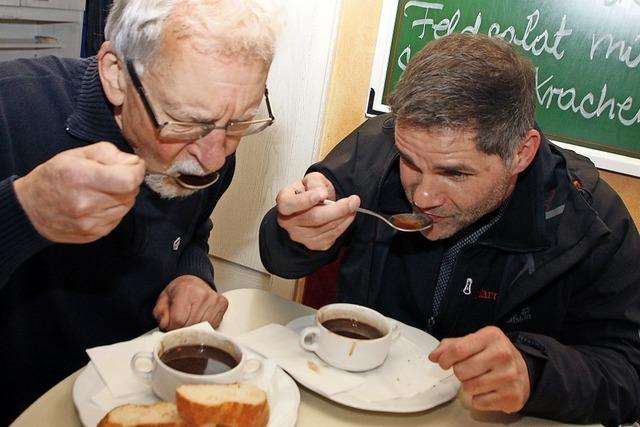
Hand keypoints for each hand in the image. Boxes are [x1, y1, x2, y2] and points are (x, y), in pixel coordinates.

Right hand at [13, 142, 144, 243]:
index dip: (137, 170)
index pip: (129, 179)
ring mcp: (90, 222)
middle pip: (130, 192)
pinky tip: (99, 203)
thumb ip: (109, 153)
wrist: (30, 209)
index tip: (133, 165)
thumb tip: (134, 163)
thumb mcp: (77, 154)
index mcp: (82, 178)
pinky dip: (115, 209)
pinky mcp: (94, 234)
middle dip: (129, 181)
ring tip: (103, 190)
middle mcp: (87, 203)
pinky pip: (118, 218)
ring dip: (123, 196)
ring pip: (127, 206)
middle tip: (114, 176)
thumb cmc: (55, 176)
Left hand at [153, 275, 228, 329]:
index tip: (171, 324)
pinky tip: (200, 317)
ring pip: (203, 327)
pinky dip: (205, 326)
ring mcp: (215, 299)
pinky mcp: (223, 304)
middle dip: (183, 328)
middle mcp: (203, 294)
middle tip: (179, 323)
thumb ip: (160, 313)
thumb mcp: (163, 299)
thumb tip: (166, 326)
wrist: (194, 281)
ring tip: (189, 319)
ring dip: (194, 328)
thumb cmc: (179, 290)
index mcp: (186, 290)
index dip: (172, 326)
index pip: (179, 320)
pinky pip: (213, 325)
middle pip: (191, 325)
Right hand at [275, 172, 359, 249]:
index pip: (289, 204)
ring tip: (353, 205)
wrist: (312, 206)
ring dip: (344, 217)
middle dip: (337, 210)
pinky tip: (348, 216)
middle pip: (313, 218)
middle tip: (354, 200)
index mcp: (284, 202)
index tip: (321, 196)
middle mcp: (288, 222)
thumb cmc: (310, 192)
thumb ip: (316, 184)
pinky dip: (343, 226)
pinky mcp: (313, 245)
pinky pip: (331, 237)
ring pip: (325, 229)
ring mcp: (300, 236)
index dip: (304, 201)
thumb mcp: (312, 180)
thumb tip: (321, 194)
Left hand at [429, 326, 530, 413]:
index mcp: (491, 336)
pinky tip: (488, 391)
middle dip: (460, 373)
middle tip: (469, 371)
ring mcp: (509, 376)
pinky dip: (479, 399)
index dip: (445, 359)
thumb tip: (434, 356)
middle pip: (461, 371)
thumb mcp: (474, 342)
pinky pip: (479, 403)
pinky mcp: (512, 396)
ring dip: (469, 386)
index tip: (444, 363)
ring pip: (469, 388)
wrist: (523, 370)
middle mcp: (503, 354)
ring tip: (480, 379)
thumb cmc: (493, 354)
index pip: (458, 349)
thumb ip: (451, 346)